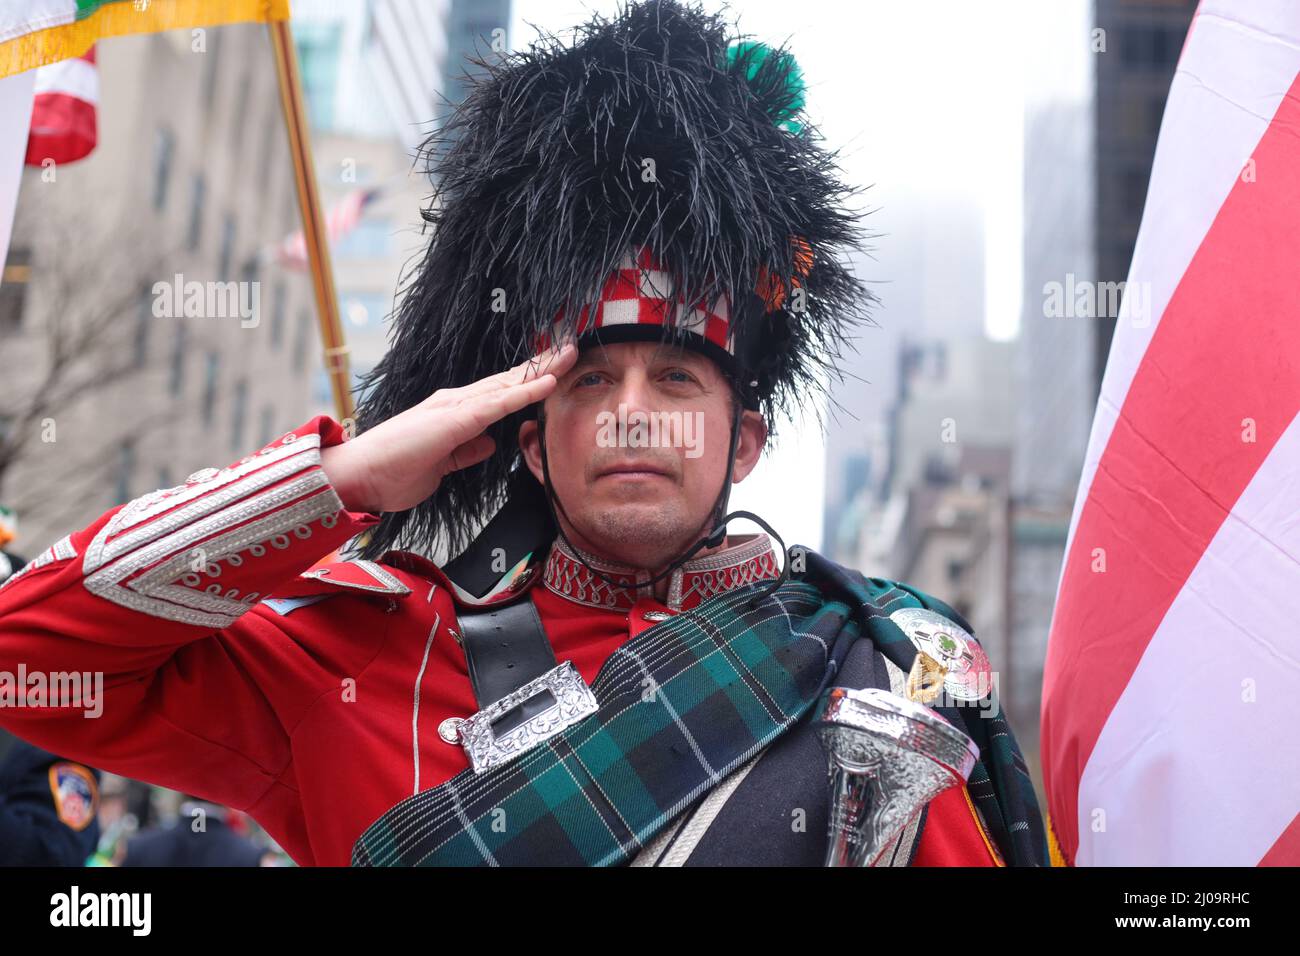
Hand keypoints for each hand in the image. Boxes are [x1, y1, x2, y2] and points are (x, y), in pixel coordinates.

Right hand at [321, 343, 576, 512]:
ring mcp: (454, 408)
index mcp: (454, 412)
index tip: (556, 369)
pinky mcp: (453, 421)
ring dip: (541, 369)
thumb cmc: (394, 472)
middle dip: (543, 364)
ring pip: (507, 384)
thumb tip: (489, 443)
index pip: (500, 392)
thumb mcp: (442, 464)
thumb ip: (466, 452)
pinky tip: (547, 383)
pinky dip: (524, 393)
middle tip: (572, 347)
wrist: (359, 477)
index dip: (529, 380)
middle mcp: (456, 402)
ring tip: (569, 353)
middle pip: (509, 380)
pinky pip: (497, 405)